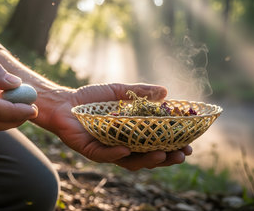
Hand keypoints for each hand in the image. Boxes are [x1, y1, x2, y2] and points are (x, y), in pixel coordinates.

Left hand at [33, 83, 191, 170]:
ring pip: (130, 162)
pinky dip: (116, 154)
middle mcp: (122, 146)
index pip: (156, 144)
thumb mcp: (119, 92)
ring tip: (161, 154)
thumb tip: (165, 92)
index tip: (189, 144)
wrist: (64, 102)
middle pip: (148, 158)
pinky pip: (105, 155)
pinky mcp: (91, 150)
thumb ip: (140, 93)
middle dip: (166, 158)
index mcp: (131, 135)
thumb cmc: (90, 99)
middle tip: (181, 154)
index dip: (173, 147)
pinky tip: (126, 150)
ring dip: (147, 160)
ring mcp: (107, 150)